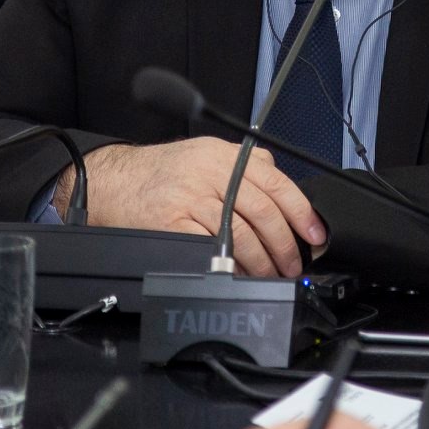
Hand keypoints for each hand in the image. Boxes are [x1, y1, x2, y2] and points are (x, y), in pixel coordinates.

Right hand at [82, 138, 324, 277]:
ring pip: (240, 233)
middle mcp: (209, 173)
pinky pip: (210, 248)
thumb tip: (283, 187)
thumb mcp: (206, 153)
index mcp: (224, 156)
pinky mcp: (171, 223)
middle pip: (262, 211)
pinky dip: (230, 266)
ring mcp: (189, 197)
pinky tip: (240, 274)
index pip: (275, 182)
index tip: (314, 235)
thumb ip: (244, 165)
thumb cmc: (162, 173)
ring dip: (262, 261)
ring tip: (270, 274)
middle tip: (293, 264)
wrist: (113, 181)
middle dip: (284, 244)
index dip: (301, 212)